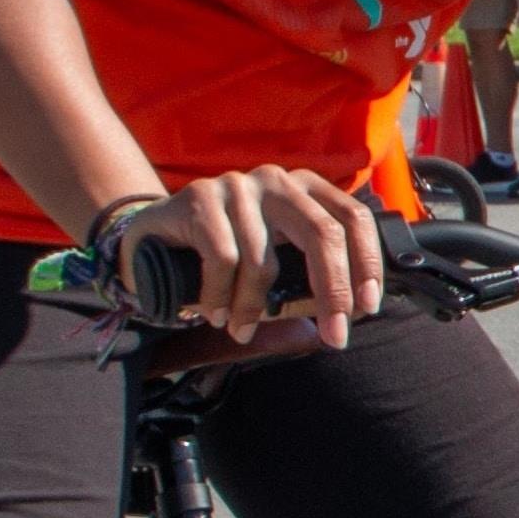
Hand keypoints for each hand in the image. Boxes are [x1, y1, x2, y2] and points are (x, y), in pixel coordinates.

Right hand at [112, 166, 382, 348]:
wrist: (151, 242)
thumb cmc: (223, 260)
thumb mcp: (272, 272)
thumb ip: (304, 289)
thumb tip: (340, 319)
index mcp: (305, 191)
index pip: (352, 218)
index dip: (367, 262)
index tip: (367, 308)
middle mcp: (276, 181)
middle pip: (321, 233)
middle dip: (333, 291)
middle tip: (335, 336)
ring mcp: (237, 186)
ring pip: (263, 258)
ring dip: (254, 307)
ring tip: (242, 329)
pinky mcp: (199, 198)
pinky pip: (222, 258)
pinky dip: (220, 296)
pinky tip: (214, 314)